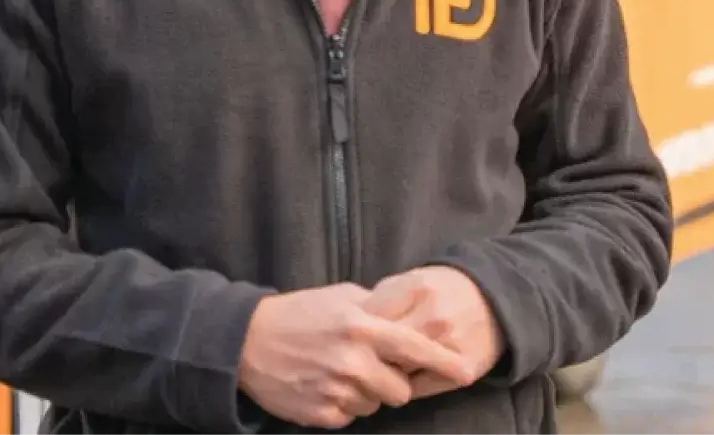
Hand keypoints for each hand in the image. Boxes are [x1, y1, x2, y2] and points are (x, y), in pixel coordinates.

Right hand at [237, 284, 478, 427]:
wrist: (246, 340)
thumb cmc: (296, 313)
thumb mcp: (337, 297)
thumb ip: (375, 308)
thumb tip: (405, 318)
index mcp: (361, 327)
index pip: (416, 349)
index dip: (445, 362)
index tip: (467, 371)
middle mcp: (353, 360)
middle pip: (400, 391)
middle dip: (391, 383)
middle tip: (368, 368)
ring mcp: (337, 390)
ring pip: (376, 407)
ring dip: (365, 395)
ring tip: (338, 373)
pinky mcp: (322, 414)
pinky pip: (351, 418)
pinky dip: (342, 405)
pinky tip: (323, 385)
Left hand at [362, 266, 502, 399]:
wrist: (492, 298)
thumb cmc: (440, 288)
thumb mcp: (409, 280)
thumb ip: (380, 298)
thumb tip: (352, 323)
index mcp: (414, 289)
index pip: (368, 318)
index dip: (354, 329)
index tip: (350, 335)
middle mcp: (432, 318)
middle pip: (382, 347)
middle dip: (367, 353)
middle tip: (359, 355)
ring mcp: (449, 346)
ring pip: (398, 370)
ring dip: (384, 371)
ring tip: (379, 365)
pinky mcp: (463, 370)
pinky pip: (419, 388)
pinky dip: (404, 385)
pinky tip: (401, 376)